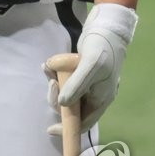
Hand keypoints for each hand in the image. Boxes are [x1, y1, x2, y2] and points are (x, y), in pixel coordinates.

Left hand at [43, 3, 137, 133]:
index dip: (68, 129)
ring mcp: (87, 84)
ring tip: (48, 68)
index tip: (50, 129)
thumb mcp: (91, 65)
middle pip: (71, 108)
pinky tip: (49, 65)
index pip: (83, 123)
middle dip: (58, 98)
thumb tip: (62, 104)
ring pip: (66, 93)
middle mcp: (94, 94)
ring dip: (55, 83)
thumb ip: (77, 85)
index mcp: (101, 99)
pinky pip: (64, 79)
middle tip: (51, 82)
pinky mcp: (80, 73)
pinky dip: (55, 74)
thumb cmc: (103, 47)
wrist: (106, 26)